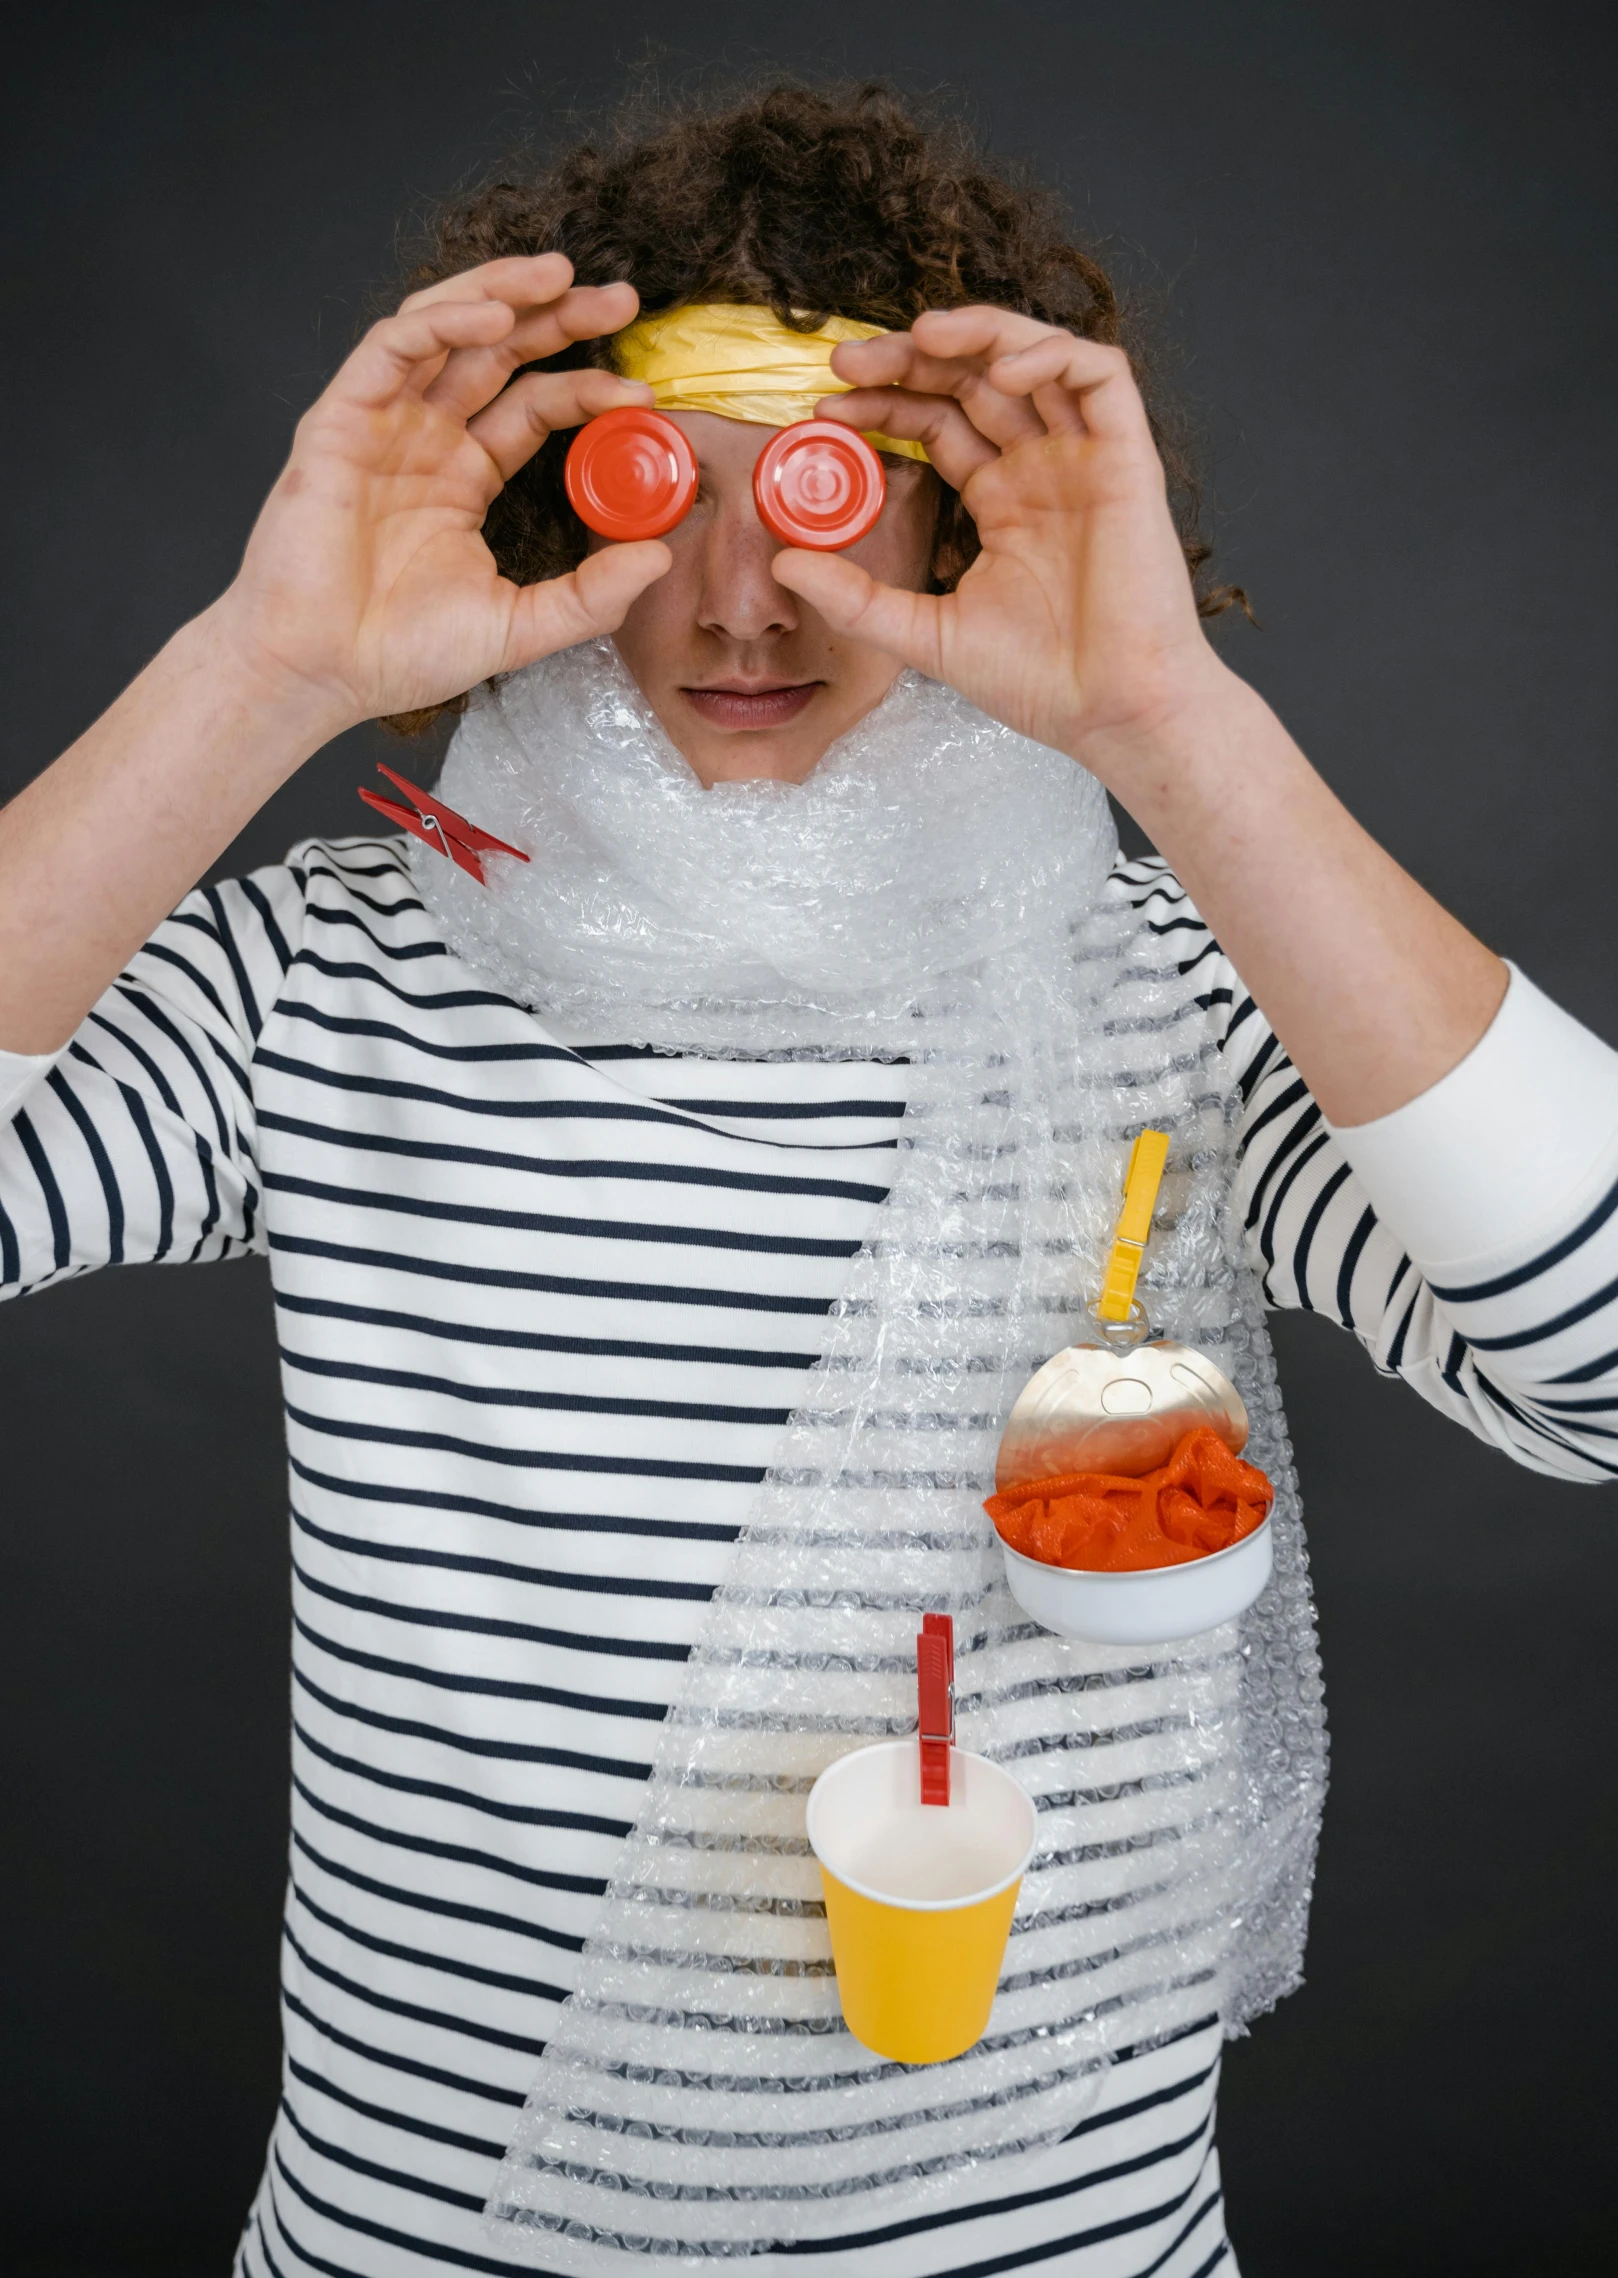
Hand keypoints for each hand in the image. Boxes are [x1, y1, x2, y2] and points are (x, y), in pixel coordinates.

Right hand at [213, 254, 668, 732]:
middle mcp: (425, 438)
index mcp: (464, 476)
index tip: (641, 394)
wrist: (320, 672)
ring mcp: (382, 422)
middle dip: (559, 317)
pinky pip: (393, 347)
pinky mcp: (340, 419)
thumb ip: (590, 596)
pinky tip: (493, 314)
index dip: (586, 390)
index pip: (534, 407)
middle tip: (623, 301)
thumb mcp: (519, 626)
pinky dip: (443, 320)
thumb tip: (661, 558)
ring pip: (446, 328)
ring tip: (561, 275)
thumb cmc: (400, 653)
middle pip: (499, 353)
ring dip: (502, 291)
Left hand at [775, 307, 1223, 772]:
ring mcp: (1086, 459)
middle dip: (911, 359)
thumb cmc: (1037, 681)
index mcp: (1002, 501)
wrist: (1110, 712)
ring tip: (918, 337)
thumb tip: (783, 563)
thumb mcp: (925, 634)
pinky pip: (1101, 376)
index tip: (827, 406)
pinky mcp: (1129, 459)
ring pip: (1034, 359)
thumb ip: (856, 598)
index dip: (886, 404)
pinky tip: (1000, 372)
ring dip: (976, 334)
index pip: (939, 422)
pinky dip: (1051, 355)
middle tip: (848, 361)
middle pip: (974, 381)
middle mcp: (1042, 469)